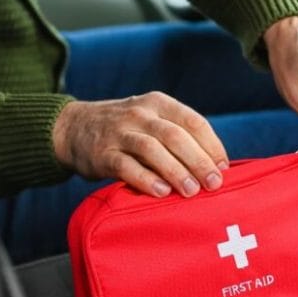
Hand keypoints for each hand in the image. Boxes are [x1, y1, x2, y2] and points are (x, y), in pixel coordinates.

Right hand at [52, 92, 228, 197]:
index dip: (212, 145)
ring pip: (153, 150)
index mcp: (159, 103)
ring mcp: (120, 132)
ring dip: (176, 171)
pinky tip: (162, 193)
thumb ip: (178, 134)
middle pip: (176, 136)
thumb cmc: (126, 130)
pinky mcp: (102, 153)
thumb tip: (216, 165)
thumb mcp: (151, 119)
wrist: (73, 128)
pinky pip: (127, 166)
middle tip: (214, 184)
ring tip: (191, 192)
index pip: (193, 121)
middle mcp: (140, 114)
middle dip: (199, 161)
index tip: (224, 168)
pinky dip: (146, 180)